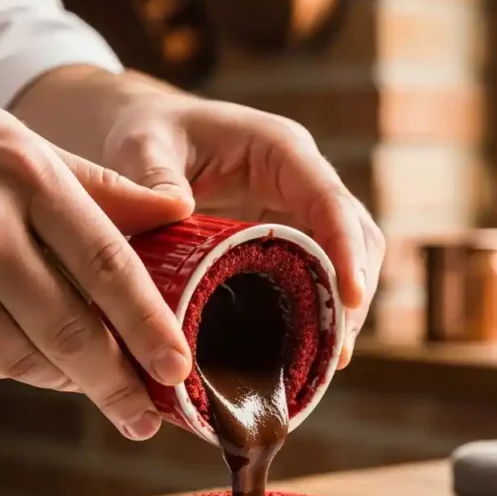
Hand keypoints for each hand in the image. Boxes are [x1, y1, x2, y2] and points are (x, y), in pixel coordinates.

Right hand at [0, 92, 192, 437]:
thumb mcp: (28, 146)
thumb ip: (103, 188)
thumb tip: (177, 212)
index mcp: (28, 178)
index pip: (107, 265)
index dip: (148, 325)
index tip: (178, 368)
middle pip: (68, 329)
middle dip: (115, 385)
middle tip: (143, 419)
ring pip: (21, 359)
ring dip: (63, 378)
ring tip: (86, 378)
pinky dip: (8, 367)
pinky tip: (21, 349)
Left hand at [103, 93, 385, 364]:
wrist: (145, 136)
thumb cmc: (146, 132)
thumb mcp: (141, 147)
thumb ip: (154, 176)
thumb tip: (178, 210)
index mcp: (279, 150)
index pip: (329, 201)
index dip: (346, 248)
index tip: (351, 297)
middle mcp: (301, 180)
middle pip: (355, 235)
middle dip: (354, 290)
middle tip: (339, 349)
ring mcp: (297, 211)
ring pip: (344, 259)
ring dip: (341, 308)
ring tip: (330, 362)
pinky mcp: (285, 238)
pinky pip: (316, 274)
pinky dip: (317, 311)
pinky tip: (304, 352)